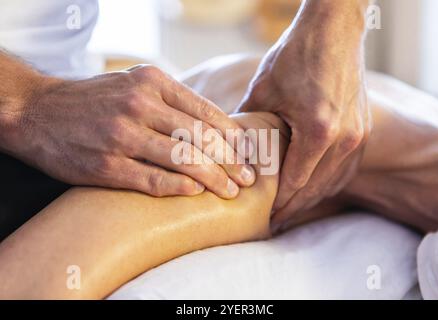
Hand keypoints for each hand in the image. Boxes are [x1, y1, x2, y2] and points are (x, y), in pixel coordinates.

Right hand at [6, 65, 254, 197]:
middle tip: (248, 178)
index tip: (247, 153)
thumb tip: (213, 125)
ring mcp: (122, 135)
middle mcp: (139, 105)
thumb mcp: (133, 84)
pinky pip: (152, 179)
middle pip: (200, 136)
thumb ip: (171, 100)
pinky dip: (178, 188)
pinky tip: (195, 193)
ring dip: (213, 178)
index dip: (232, 136)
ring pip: (182, 159)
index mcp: (152, 81)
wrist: (38, 112)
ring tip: (231, 191)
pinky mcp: (106, 165)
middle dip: (230, 160)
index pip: (205, 111)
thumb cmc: (95, 100)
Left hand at [239, 1, 370, 227]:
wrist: (334, 29)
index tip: (263, 217)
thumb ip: (248, 126)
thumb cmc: (296, 55)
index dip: (277, 204)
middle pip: (315, 189)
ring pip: (333, 182)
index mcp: (319, 132)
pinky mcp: (364, 129)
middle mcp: (345, 139)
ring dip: (311, 199)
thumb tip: (230, 150)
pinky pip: (345, 168)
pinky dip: (327, 182)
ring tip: (290, 210)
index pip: (294, 182)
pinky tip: (312, 188)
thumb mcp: (263, 91)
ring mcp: (359, 135)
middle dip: (293, 208)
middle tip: (273, 222)